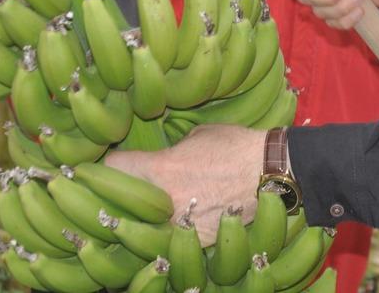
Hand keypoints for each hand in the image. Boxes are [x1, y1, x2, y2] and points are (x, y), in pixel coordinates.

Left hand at [103, 124, 263, 243]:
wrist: (274, 171)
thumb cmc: (238, 145)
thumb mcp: (198, 135)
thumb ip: (173, 148)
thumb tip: (163, 155)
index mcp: (161, 168)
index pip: (111, 169)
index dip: (104, 165)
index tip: (104, 166)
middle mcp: (165, 201)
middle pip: (117, 205)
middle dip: (113, 198)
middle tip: (112, 194)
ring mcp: (181, 227)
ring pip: (140, 231)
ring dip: (137, 223)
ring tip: (137, 215)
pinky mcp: (199, 242)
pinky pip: (169, 242)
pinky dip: (167, 235)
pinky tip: (169, 226)